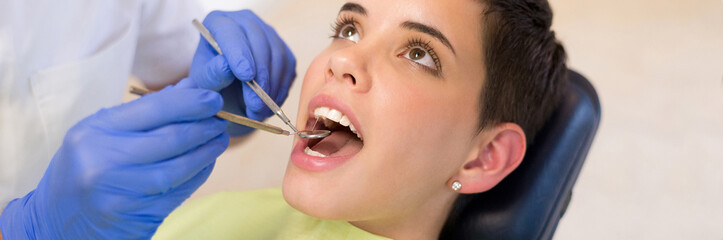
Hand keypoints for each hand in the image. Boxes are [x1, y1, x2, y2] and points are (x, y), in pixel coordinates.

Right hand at [0, 80, 228, 238]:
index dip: (190, 102)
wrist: (57, 221)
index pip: (153, 108)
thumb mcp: (101, 133)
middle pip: (170, 138)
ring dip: (206, 152)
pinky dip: (197, 175)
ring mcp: (119, 193)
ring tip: (219, 140)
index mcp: (94, 132)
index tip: (213, 98)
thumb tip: (190, 87)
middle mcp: (102, 162)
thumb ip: (146, 111)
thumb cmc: (85, 167)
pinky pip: (178, 192)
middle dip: (203, 126)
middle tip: (222, 120)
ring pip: (177, 168)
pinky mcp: (135, 217)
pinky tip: (206, 163)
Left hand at [186, 10, 296, 135]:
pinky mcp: (283, 51)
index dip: (240, 53)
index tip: (246, 76)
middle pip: (259, 42)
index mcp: (219, 22)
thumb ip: (212, 75)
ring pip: (277, 55)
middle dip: (259, 76)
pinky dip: (280, 89)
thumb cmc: (211, 86)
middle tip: (255, 105)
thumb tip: (226, 66)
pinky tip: (269, 105)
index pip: (230, 33)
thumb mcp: (205, 84)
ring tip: (258, 111)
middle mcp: (245, 21)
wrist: (229, 96)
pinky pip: (288, 67)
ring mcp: (268, 34)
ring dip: (271, 87)